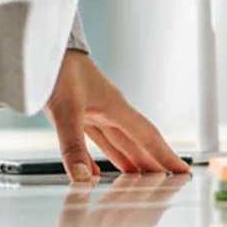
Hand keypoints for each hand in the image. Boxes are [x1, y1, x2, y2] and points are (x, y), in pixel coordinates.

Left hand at [44, 50, 188, 180]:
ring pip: (118, 141)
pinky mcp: (78, 111)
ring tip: (139, 178)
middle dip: (153, 162)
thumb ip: (74, 146)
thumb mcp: (66, 110)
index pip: (147, 136)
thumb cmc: (61, 68)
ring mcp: (95, 110)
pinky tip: (91, 172)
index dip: (164, 155)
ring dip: (130, 160)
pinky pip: (93, 140)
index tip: (181, 169)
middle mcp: (110, 110)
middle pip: (137, 141)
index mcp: (115, 107)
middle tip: (168, 180)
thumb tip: (83, 179)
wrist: (45, 47)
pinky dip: (94, 159)